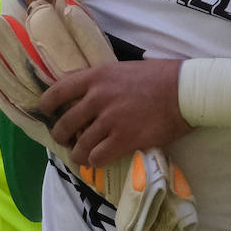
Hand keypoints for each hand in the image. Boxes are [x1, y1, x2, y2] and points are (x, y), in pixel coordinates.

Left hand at [39, 59, 191, 168]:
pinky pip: (97, 158)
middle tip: (66, 140)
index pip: (58, 91)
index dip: (47, 104)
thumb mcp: (124, 69)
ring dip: (78, 153)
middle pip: (64, 123)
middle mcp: (97, 98)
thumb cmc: (161, 76)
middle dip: (61, 135)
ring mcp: (109, 120)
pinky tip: (101, 159)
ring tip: (82, 155)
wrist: (184, 90)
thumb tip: (89, 95)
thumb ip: (104, 82)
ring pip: (79, 146)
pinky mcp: (123, 140)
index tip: (46, 111)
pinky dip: (96, 161)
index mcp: (96, 77)